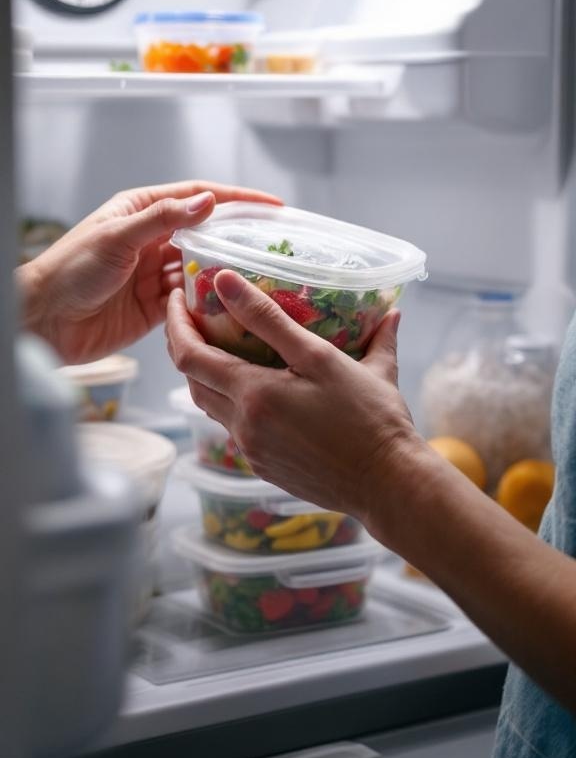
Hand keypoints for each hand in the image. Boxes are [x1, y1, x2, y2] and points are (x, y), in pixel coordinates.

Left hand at [18, 182, 281, 364]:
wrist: (44, 320)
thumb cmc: (70, 269)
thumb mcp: (117, 237)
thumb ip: (162, 219)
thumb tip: (206, 202)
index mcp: (141, 211)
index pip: (198, 198)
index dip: (237, 200)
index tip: (271, 206)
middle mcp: (151, 239)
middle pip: (205, 234)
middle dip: (237, 238)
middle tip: (274, 245)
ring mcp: (154, 274)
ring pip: (201, 269)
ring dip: (223, 273)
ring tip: (256, 278)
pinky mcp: (155, 307)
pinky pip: (190, 301)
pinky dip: (206, 302)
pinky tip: (224, 304)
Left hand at [166, 270, 418, 525]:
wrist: (389, 483)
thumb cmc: (369, 417)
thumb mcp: (324, 358)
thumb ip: (278, 317)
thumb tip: (234, 274)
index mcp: (255, 394)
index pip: (190, 355)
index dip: (175, 322)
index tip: (177, 296)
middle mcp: (244, 425)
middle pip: (193, 380)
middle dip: (186, 344)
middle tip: (195, 314)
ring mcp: (253, 450)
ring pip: (212, 404)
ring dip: (209, 373)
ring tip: (222, 344)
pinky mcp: (264, 467)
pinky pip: (234, 426)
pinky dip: (234, 398)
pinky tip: (257, 383)